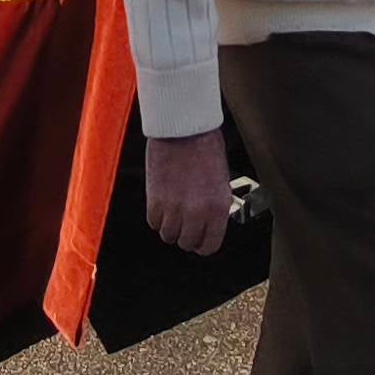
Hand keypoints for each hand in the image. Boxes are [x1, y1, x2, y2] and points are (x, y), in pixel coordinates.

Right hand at [143, 129, 233, 255]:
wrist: (182, 128)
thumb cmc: (205, 147)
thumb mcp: (221, 181)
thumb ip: (214, 206)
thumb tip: (207, 224)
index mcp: (218, 207)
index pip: (210, 245)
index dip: (203, 246)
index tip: (199, 242)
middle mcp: (197, 212)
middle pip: (187, 243)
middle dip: (186, 236)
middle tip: (185, 225)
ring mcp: (174, 207)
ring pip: (168, 235)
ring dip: (170, 226)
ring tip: (173, 211)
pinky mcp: (155, 200)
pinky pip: (153, 222)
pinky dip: (157, 216)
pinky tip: (162, 204)